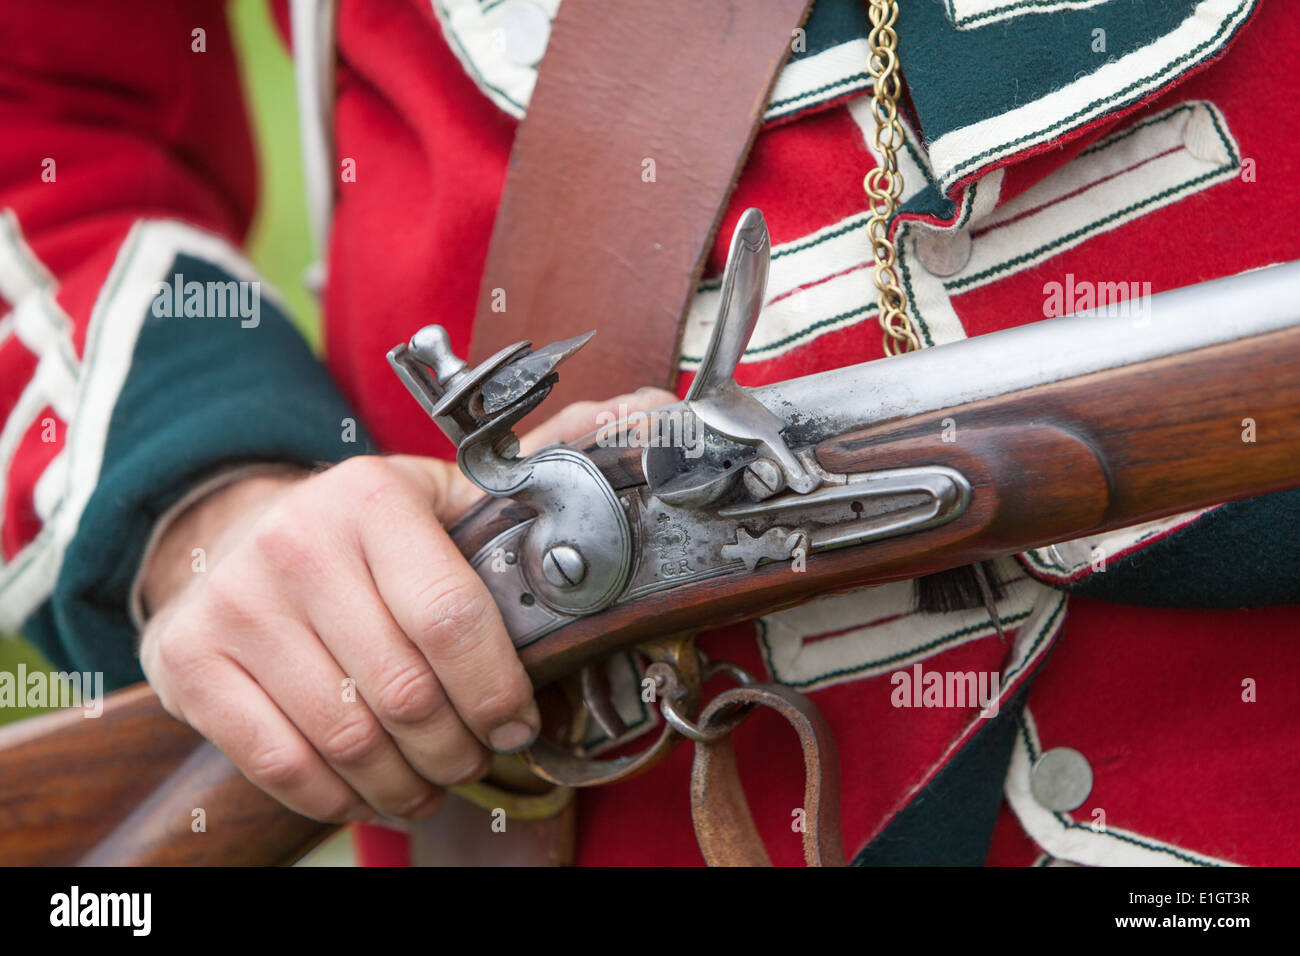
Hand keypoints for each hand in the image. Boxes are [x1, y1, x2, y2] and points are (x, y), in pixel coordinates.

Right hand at [137, 388, 675, 823]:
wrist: (231, 536)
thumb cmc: (356, 534)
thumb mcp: (428, 499)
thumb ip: (505, 510)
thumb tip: (612, 473)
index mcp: (369, 497)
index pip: (454, 616)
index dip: (498, 688)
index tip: (519, 722)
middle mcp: (296, 543)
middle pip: (408, 692)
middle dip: (461, 746)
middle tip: (477, 755)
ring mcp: (234, 605)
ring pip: (350, 738)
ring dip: (408, 781)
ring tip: (432, 779)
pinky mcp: (189, 661)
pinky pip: (282, 761)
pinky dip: (339, 795)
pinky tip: (371, 788)